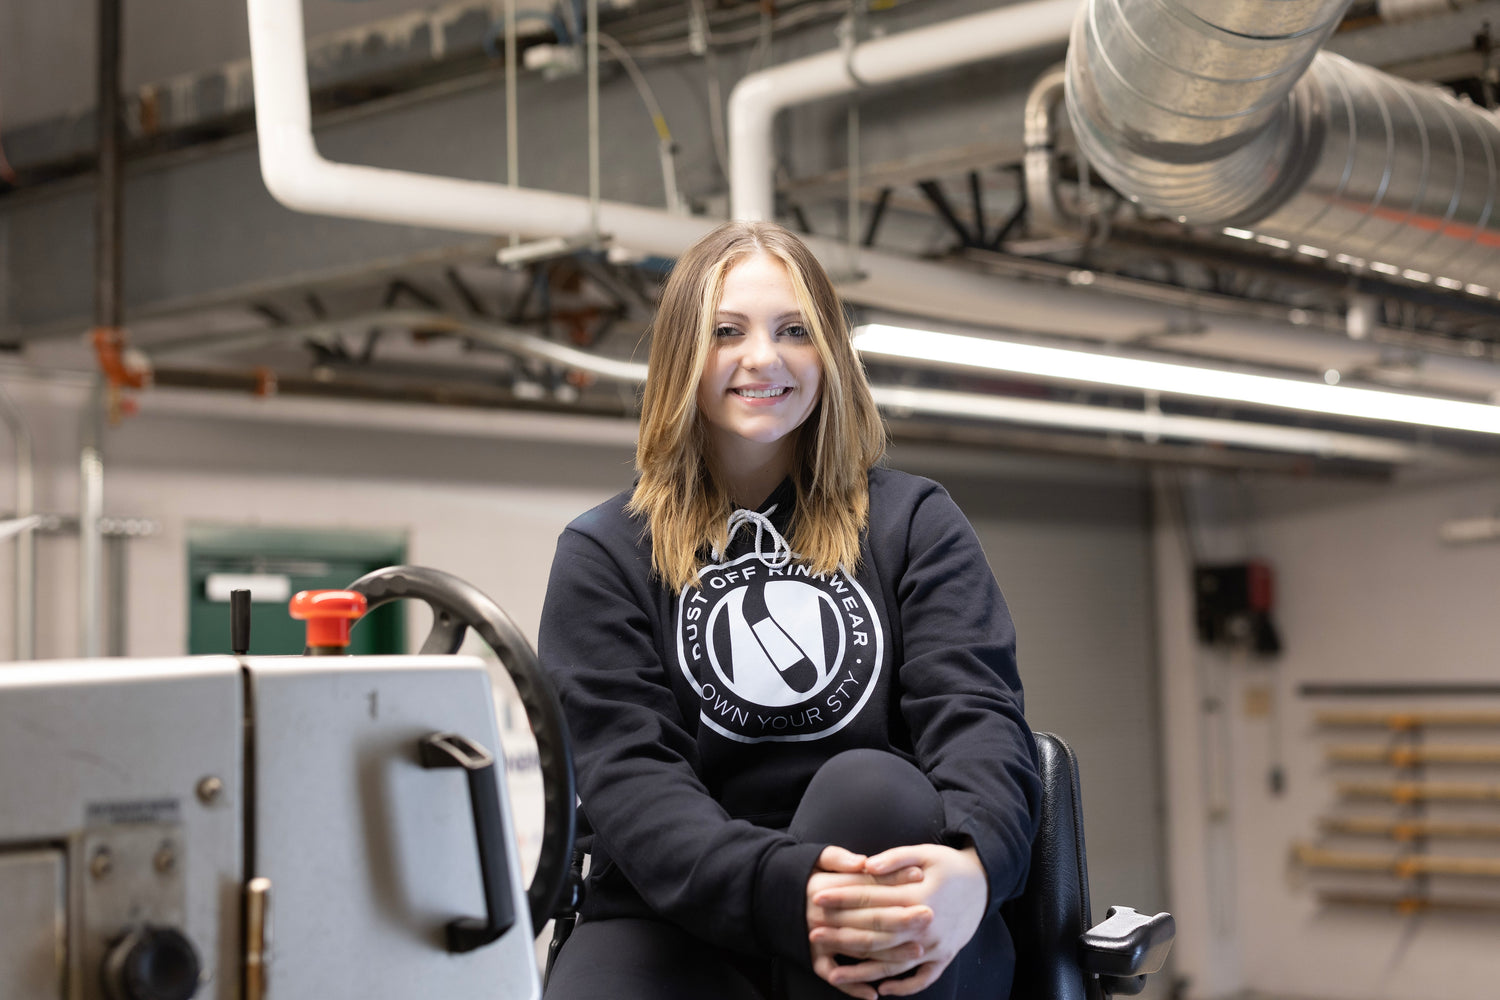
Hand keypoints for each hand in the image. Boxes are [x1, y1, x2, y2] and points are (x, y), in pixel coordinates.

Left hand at [808, 844, 987, 996]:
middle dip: (842, 934)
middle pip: (876, 934)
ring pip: (893, 963)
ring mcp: (936, 945)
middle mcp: (926, 925)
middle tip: (813, 933)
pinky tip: (880, 989)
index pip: (872, 899)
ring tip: (833, 974)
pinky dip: (903, 986)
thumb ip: (895, 858)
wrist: (986, 882)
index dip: (843, 898)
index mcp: (919, 896)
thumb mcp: (925, 852)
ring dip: (862, 971)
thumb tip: (866, 866)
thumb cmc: (950, 865)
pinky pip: (922, 978)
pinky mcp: (946, 956)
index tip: (818, 897)